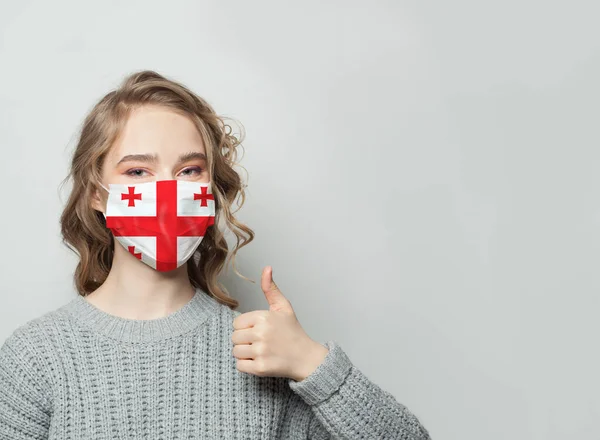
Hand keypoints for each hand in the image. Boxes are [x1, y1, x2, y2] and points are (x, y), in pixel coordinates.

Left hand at [232, 266, 328, 381]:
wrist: (306, 357)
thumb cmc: (293, 331)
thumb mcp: (283, 307)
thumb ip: (271, 289)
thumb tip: (267, 268)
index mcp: (264, 317)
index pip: (236, 323)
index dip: (246, 327)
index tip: (259, 330)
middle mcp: (261, 333)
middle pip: (234, 338)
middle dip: (245, 340)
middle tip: (261, 342)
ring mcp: (261, 351)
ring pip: (236, 352)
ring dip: (245, 353)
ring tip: (261, 351)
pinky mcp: (260, 368)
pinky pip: (239, 366)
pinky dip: (247, 365)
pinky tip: (260, 360)